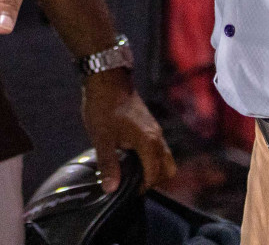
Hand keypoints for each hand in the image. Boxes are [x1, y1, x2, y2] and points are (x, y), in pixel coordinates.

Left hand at [80, 68, 175, 193]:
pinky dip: (151, 158)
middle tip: (131, 183)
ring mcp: (156, 130)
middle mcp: (157, 137)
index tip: (126, 190)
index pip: (154, 175)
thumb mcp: (102, 137)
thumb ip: (108, 164)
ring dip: (153, 169)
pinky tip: (131, 156)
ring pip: (165, 158)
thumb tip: (111, 188)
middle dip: (153, 180)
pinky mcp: (150, 125)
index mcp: (149, 142)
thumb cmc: (104, 106)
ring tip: (131, 171)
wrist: (107, 78)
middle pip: (167, 169)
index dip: (142, 187)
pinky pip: (158, 148)